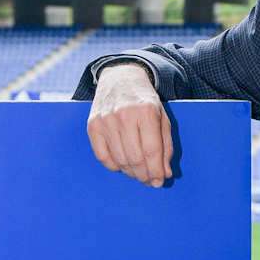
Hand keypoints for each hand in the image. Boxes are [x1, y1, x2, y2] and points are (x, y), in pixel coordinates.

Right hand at [86, 63, 172, 187]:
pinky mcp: (93, 125)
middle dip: (144, 175)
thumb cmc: (144, 101)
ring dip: (130, 172)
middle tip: (149, 180)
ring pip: (119, 160)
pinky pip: (102, 156)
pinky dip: (114, 166)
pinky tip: (122, 163)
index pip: (151, 151)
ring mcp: (106, 120)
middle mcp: (125, 115)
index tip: (159, 181)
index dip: (156, 171)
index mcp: (147, 111)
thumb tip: (164, 174)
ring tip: (138, 172)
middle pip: (135, 158)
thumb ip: (165, 146)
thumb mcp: (162, 118)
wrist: (121, 79)